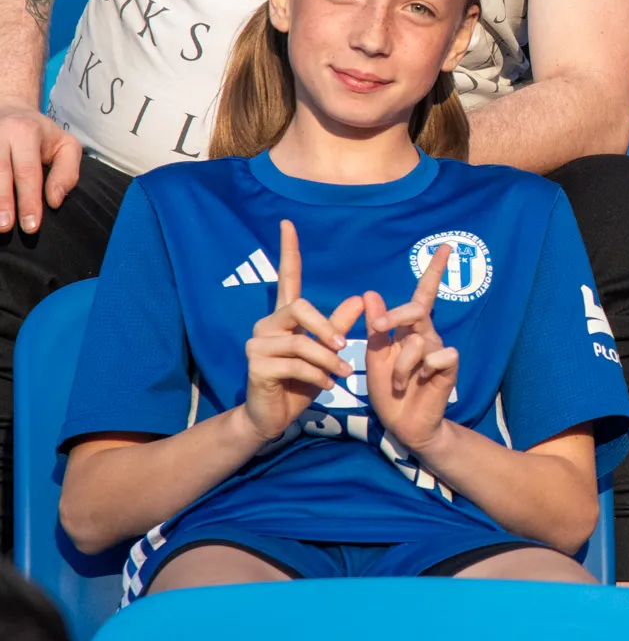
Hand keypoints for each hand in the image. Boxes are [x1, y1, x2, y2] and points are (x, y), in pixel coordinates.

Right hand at [0, 105, 80, 233]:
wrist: (10, 109)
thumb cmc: (41, 135)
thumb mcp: (66, 145)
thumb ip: (67, 172)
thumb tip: (54, 201)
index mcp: (26, 132)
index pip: (27, 172)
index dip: (29, 200)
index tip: (31, 226)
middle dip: (3, 202)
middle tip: (6, 227)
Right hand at [241, 221, 362, 443]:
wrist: (273, 417)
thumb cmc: (301, 382)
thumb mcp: (326, 352)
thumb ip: (339, 326)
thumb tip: (361, 297)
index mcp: (285, 317)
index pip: (287, 278)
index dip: (288, 251)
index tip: (288, 223)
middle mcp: (267, 325)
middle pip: (300, 308)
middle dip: (327, 329)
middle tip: (345, 348)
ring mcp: (257, 344)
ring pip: (302, 343)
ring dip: (328, 361)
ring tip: (342, 375)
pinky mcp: (256, 365)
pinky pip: (296, 365)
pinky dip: (318, 376)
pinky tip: (325, 386)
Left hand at [364, 244, 457, 453]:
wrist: (402, 424)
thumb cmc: (388, 390)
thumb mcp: (373, 356)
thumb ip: (375, 328)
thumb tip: (370, 292)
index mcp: (409, 328)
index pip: (424, 293)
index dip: (435, 270)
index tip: (445, 246)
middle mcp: (427, 335)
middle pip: (417, 308)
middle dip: (395, 317)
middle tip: (378, 331)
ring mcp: (439, 350)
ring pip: (418, 341)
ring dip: (401, 366)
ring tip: (399, 384)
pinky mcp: (449, 367)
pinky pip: (437, 356)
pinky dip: (420, 371)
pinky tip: (419, 384)